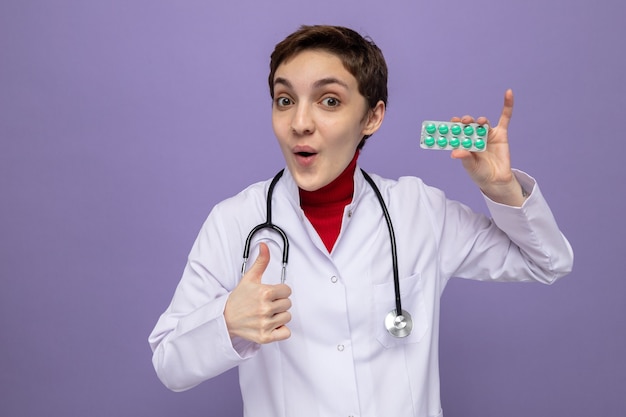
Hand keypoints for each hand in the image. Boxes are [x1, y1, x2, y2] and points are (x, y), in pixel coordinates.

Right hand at [224, 243, 291, 343]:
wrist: (225, 318)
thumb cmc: (239, 298)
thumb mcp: (249, 278)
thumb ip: (261, 261)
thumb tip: (264, 245)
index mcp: (264, 293)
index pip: (287, 291)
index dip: (280, 291)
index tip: (270, 294)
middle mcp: (265, 308)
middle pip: (288, 304)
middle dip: (279, 303)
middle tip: (267, 304)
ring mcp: (265, 324)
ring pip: (287, 317)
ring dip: (279, 316)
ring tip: (266, 314)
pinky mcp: (265, 337)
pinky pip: (285, 333)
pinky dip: (281, 330)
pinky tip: (270, 325)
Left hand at [450, 89, 525, 205]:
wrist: (496, 180)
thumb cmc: (479, 173)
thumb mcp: (470, 167)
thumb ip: (464, 158)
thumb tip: (454, 153)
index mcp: (464, 143)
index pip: (457, 132)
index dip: (454, 126)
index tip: (452, 121)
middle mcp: (474, 137)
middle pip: (469, 126)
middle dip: (466, 122)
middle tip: (464, 121)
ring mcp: (487, 134)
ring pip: (483, 124)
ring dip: (480, 121)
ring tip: (479, 122)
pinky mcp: (500, 134)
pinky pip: (505, 118)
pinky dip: (507, 106)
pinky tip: (508, 94)